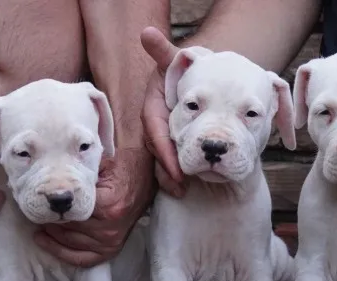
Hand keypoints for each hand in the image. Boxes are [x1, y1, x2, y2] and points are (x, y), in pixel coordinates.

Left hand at [35, 147, 154, 266]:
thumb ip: (78, 172)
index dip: (51, 207)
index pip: (69, 213)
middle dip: (49, 220)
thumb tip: (50, 178)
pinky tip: (46, 242)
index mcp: (107, 206)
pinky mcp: (112, 249)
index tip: (38, 201)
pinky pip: (82, 259)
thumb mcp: (99, 164)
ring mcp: (111, 241)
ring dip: (52, 235)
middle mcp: (110, 228)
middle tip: (35, 211)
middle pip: (67, 229)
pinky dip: (63, 253)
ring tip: (38, 224)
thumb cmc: (120, 169)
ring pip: (70, 243)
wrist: (143, 179)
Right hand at [140, 26, 186, 197]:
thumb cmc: (180, 70)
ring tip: (182, 191)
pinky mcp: (172, 144)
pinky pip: (171, 160)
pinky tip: (185, 188)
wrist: (189, 80)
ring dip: (171, 177)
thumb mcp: (172, 60)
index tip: (175, 166)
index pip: (155, 132)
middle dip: (167, 170)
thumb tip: (147, 33)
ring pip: (162, 160)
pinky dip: (176, 174)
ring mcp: (162, 137)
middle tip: (180, 185)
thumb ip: (163, 51)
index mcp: (152, 109)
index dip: (164, 150)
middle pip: (157, 151)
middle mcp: (154, 126)